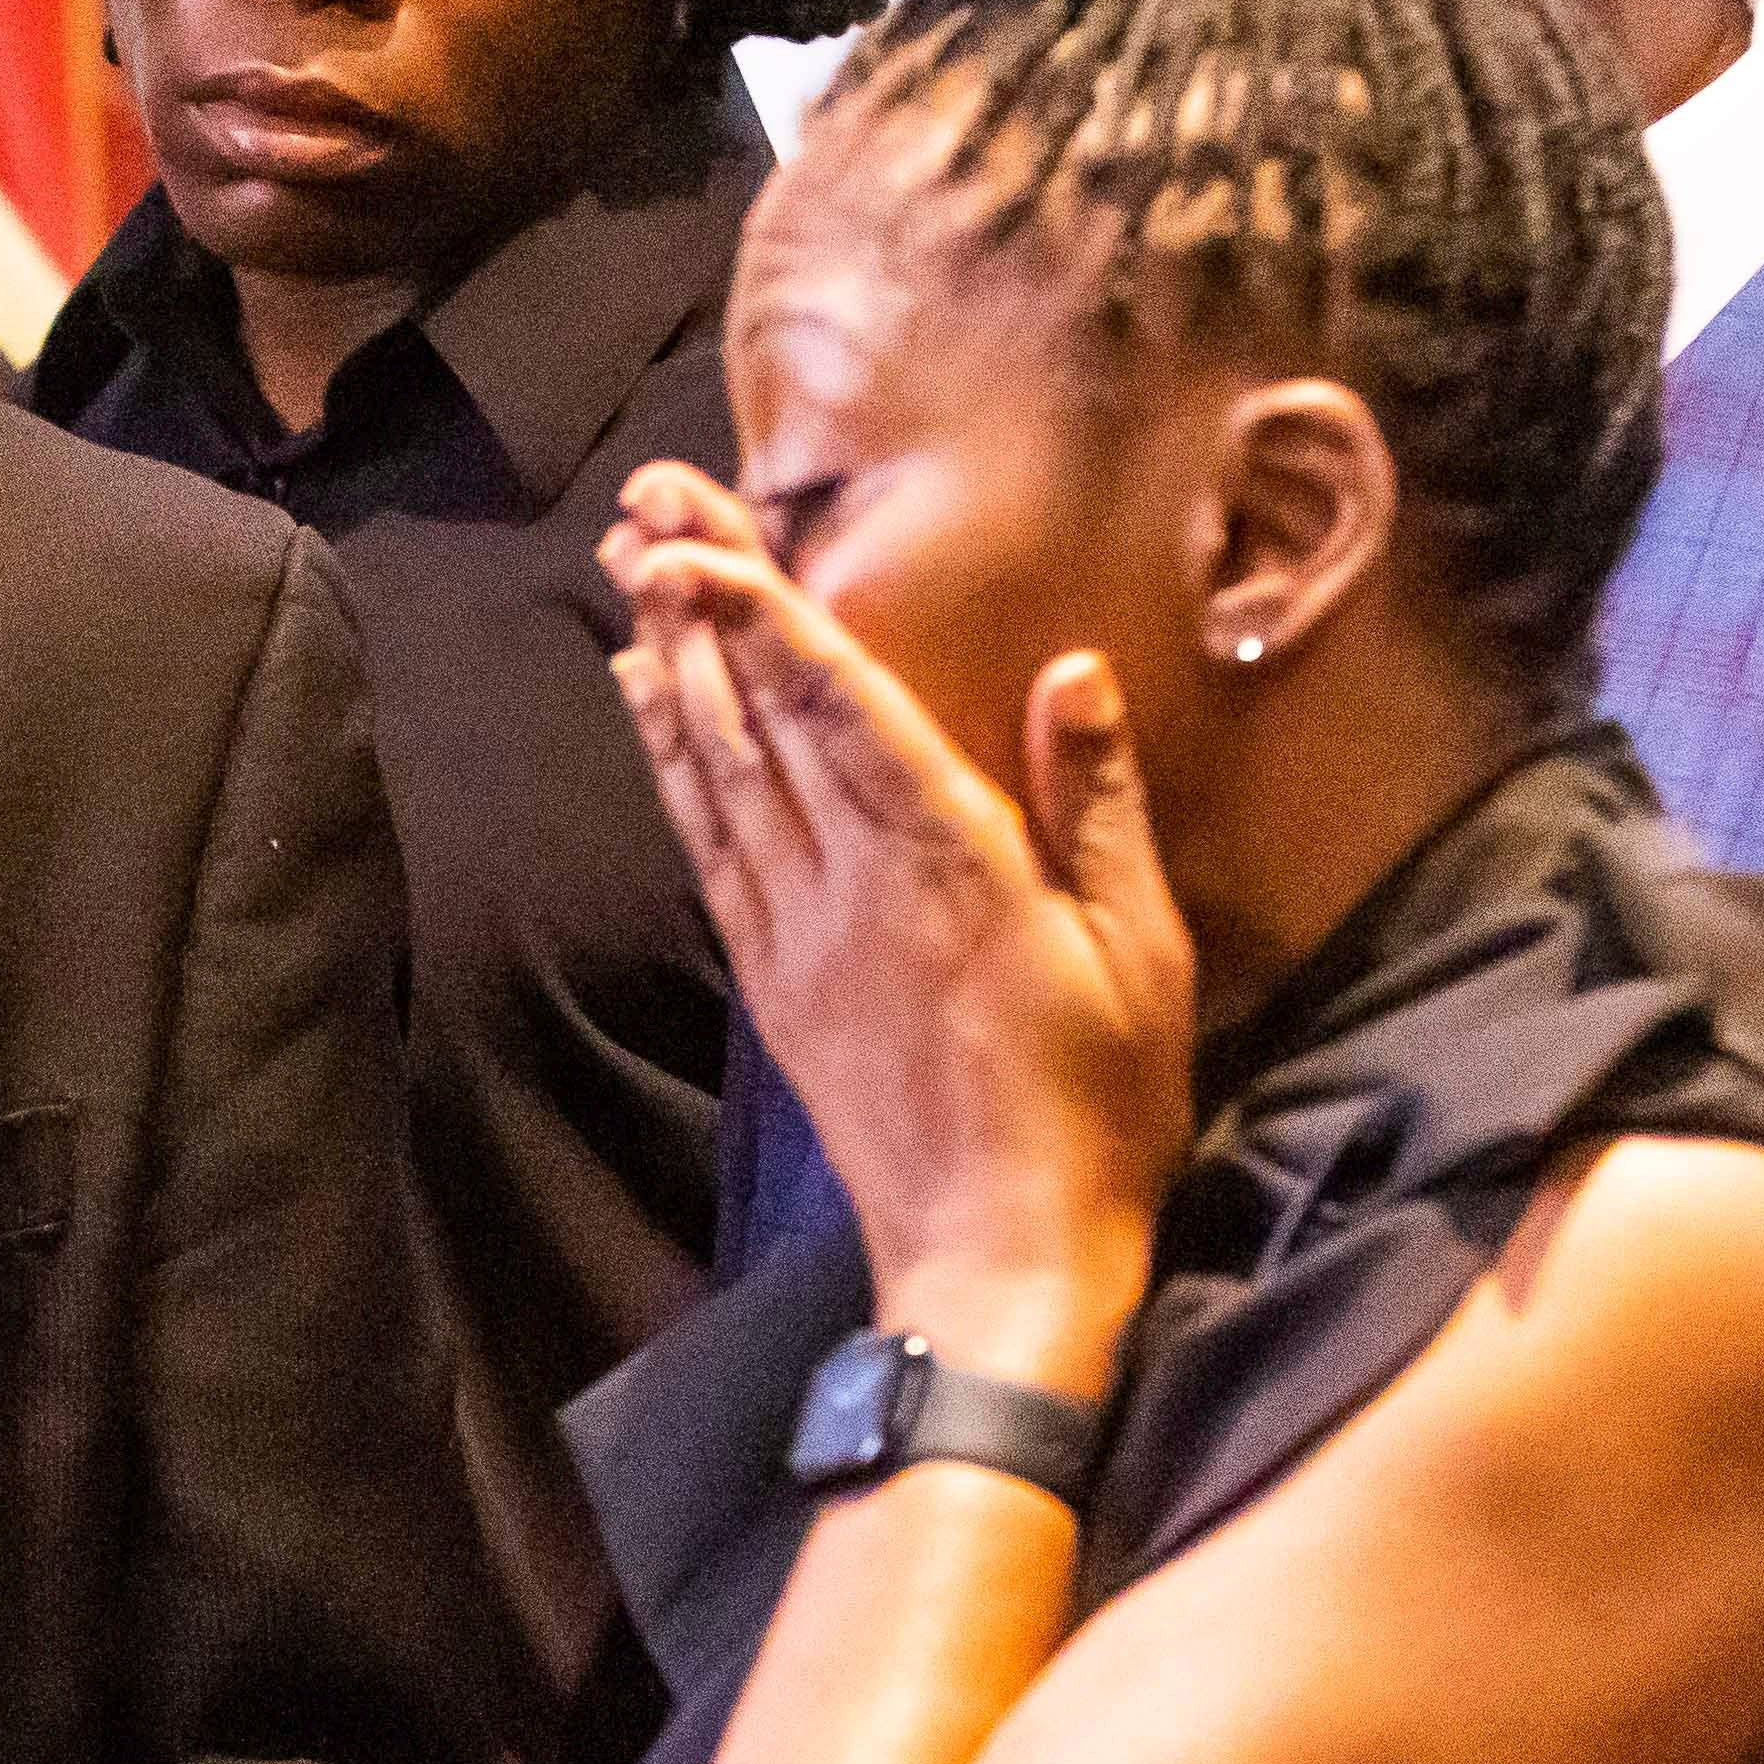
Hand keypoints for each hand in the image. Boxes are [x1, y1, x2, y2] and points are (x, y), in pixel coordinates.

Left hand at [599, 463, 1190, 1375]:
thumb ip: (1098, 806)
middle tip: (641, 505)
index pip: (838, 711)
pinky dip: (669, 763)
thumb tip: (1072, 675)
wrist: (999, 1258)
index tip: (697, 542)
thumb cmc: (1097, 1108)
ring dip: (668, 664)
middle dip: (696, 604)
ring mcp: (796, 935)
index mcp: (947, 863)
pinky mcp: (772, 982)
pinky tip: (644, 699)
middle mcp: (848, 886)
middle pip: (755, 718)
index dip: (762, 617)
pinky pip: (706, 846)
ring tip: (626, 569)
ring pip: (712, 772)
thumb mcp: (1137, 951)